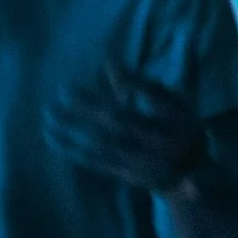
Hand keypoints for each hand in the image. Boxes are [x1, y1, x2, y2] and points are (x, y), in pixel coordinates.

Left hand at [43, 67, 203, 193]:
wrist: (190, 173)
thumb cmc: (182, 128)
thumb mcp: (178, 102)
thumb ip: (148, 84)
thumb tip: (110, 65)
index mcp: (174, 119)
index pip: (152, 96)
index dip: (129, 81)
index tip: (105, 63)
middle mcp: (157, 140)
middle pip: (118, 122)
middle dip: (87, 106)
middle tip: (62, 89)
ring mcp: (139, 160)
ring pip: (99, 143)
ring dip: (69, 128)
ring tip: (48, 112)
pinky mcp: (122, 173)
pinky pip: (92, 161)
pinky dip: (68, 147)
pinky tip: (50, 135)